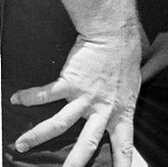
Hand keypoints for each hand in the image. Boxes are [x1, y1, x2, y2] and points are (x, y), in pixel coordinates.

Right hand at [11, 27, 141, 166]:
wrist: (114, 33)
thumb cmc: (125, 57)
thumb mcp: (131, 85)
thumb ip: (120, 102)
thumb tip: (114, 110)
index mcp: (121, 109)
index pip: (124, 141)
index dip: (122, 161)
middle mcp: (102, 108)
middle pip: (87, 143)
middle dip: (74, 164)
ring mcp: (85, 97)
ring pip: (59, 124)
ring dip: (37, 136)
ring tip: (20, 145)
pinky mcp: (70, 82)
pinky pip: (46, 93)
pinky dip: (29, 96)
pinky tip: (16, 98)